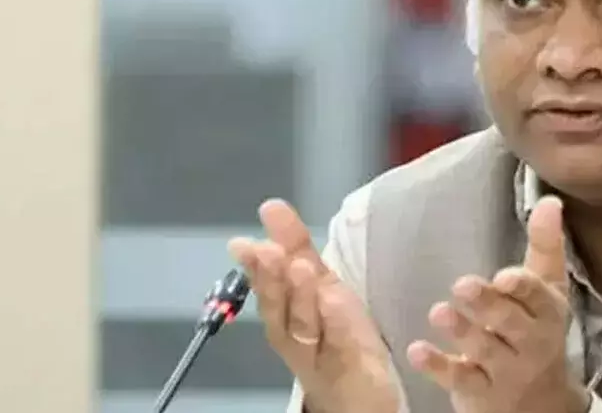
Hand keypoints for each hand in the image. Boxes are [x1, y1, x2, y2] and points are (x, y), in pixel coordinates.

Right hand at [229, 200, 398, 412]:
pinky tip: (335, 300)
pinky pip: (342, 344)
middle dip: (273, 279)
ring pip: (304, 327)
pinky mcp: (351, 366)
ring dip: (301, 297)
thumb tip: (269, 208)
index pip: (268, 287)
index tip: (243, 244)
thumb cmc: (333, 334)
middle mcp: (295, 337)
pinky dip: (336, 323)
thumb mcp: (319, 286)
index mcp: (285, 315)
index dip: (256, 267)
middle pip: (280, 309)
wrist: (358, 393)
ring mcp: (322, 355)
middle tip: (268, 250)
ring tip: (301, 267)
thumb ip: (296, 248)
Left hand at [407, 196, 590, 412]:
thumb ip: (545, 246)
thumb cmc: (538, 332)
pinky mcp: (480, 393)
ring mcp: (506, 372)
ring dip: (462, 331)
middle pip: (511, 324)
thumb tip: (550, 201)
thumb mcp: (548, 291)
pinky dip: (438, 366)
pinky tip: (417, 350)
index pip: (539, 298)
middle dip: (488, 305)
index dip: (523, 288)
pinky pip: (459, 380)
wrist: (542, 405)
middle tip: (462, 285)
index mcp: (547, 313)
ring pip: (485, 351)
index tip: (505, 276)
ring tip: (439, 311)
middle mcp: (531, 344)